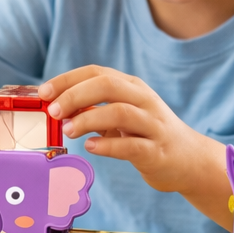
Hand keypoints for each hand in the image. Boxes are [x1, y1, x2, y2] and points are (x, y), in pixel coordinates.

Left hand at [38, 66, 232, 228]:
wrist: (189, 160)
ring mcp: (153, 125)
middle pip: (107, 86)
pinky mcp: (157, 151)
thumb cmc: (148, 136)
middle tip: (54, 112)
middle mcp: (144, 101)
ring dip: (88, 120)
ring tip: (68, 131)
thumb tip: (57, 107)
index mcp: (132, 87)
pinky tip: (91, 147)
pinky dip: (107, 145)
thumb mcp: (123, 116)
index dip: (67, 80)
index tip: (44, 93)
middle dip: (75, 95)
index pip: (97, 72)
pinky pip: (131, 146)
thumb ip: (95, 110)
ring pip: (119, 112)